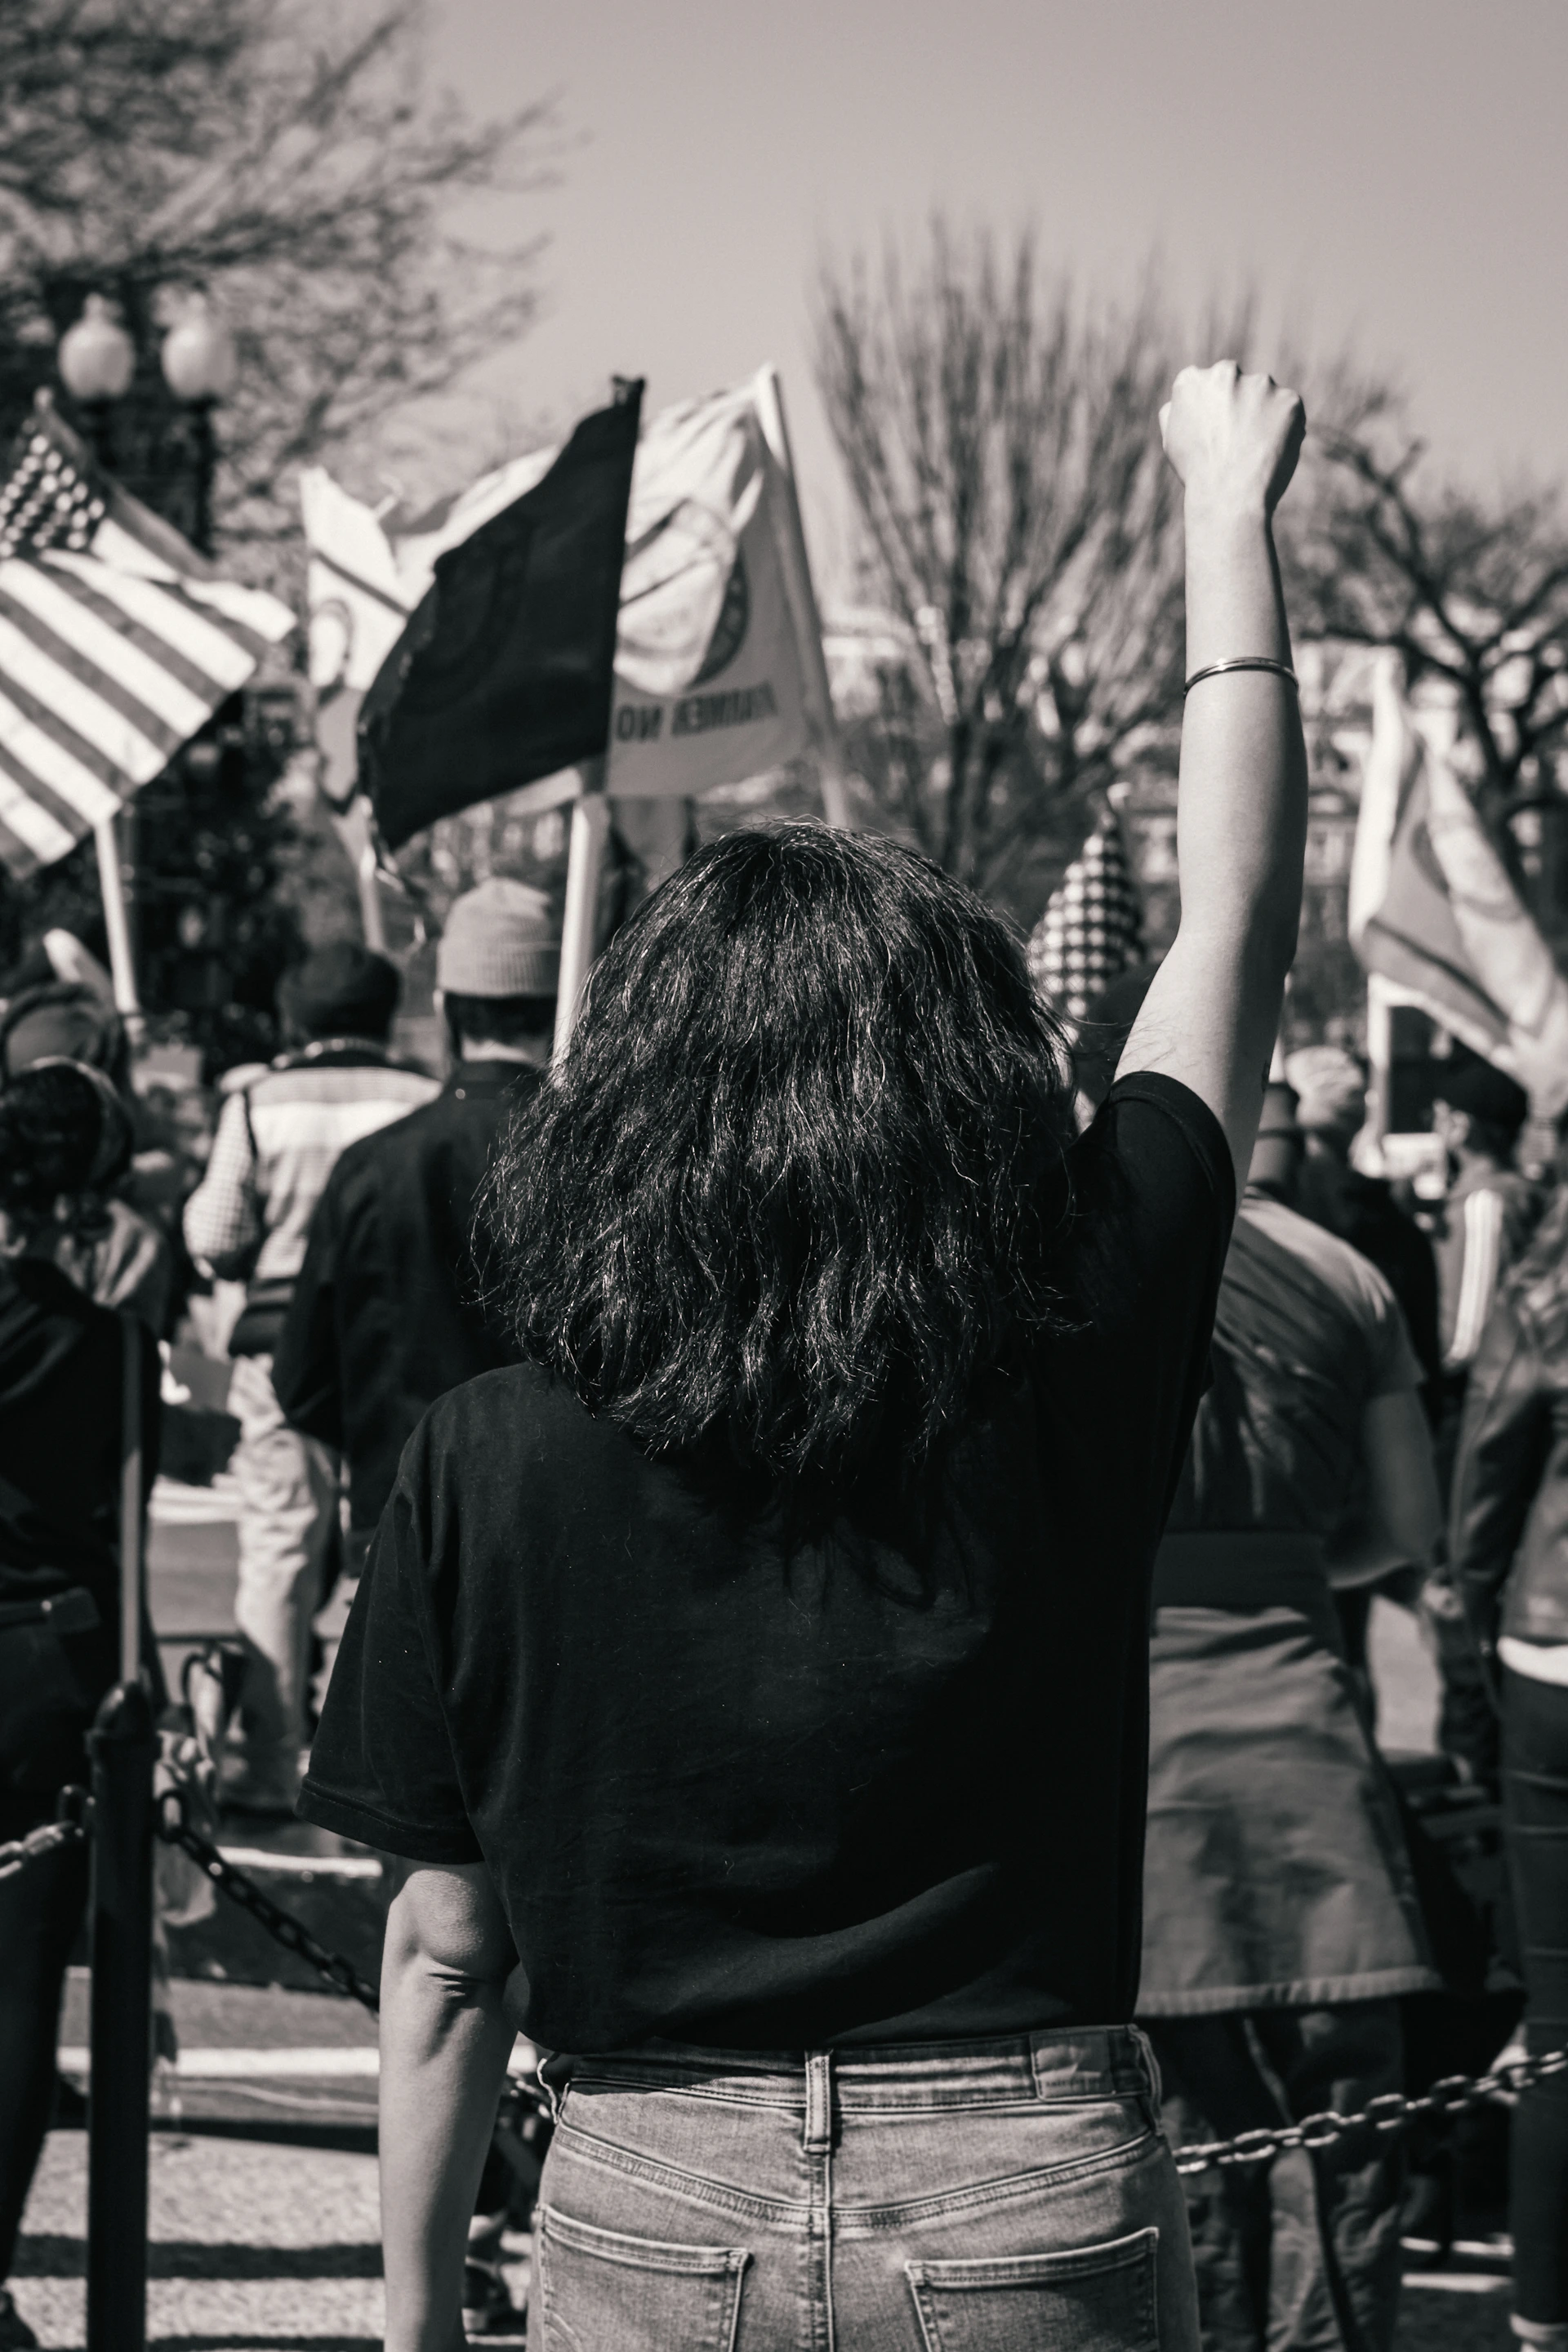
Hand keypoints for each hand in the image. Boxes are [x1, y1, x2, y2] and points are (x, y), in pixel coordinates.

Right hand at [1159, 361, 1305, 518]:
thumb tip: (1180, 402)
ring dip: (1264, 418)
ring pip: (1266, 399)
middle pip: (1239, 387)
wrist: (1228, 496)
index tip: (1217, 433)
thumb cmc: (1197, 473)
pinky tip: (1271, 453)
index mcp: (1192, 380)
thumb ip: (1176, 412)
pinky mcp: (1289, 400)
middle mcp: (1226, 372)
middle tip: (1238, 444)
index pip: (1207, 386)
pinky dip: (1287, 430)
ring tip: (1255, 453)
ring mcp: (1261, 384)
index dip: (1214, 412)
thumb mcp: (1171, 440)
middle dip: (1241, 408)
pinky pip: (1291, 413)